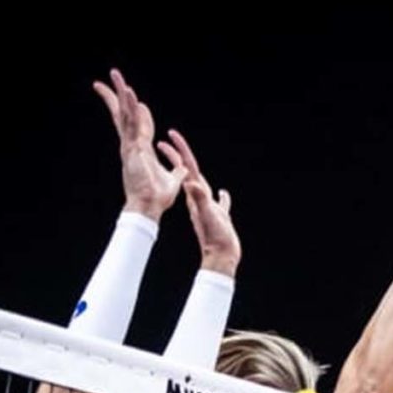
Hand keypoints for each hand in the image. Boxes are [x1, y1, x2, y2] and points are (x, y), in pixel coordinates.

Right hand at [93, 69, 183, 219]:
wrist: (150, 209)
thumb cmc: (158, 199)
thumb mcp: (173, 181)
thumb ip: (177, 172)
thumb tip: (183, 168)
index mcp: (141, 150)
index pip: (139, 125)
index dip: (138, 112)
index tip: (136, 99)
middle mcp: (132, 145)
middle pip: (123, 115)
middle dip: (116, 95)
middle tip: (112, 76)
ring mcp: (130, 146)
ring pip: (125, 114)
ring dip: (120, 94)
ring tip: (116, 75)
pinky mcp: (132, 150)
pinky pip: (132, 125)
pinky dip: (131, 109)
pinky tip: (130, 94)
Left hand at [160, 130, 238, 274]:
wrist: (221, 256)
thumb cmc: (215, 237)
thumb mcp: (207, 215)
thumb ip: (200, 199)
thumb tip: (190, 184)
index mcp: (196, 194)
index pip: (185, 167)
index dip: (179, 150)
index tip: (169, 136)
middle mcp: (199, 198)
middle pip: (188, 171)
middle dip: (180, 155)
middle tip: (170, 139)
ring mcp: (208, 207)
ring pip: (201, 184)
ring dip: (196, 172)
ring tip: (191, 164)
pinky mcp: (219, 216)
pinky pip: (219, 202)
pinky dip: (221, 196)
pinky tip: (223, 194)